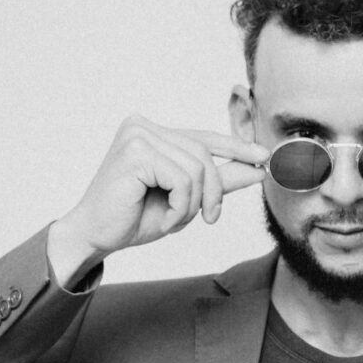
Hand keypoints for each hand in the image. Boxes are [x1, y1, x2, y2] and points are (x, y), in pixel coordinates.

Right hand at [48, 115, 267, 286]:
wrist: (97, 236)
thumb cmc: (135, 217)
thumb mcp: (187, 198)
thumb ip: (218, 181)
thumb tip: (257, 168)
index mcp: (155, 133)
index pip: (205, 137)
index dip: (237, 148)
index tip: (264, 157)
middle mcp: (144, 126)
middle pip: (205, 155)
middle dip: (213, 193)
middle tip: (208, 218)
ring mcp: (137, 135)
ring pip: (197, 169)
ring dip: (192, 205)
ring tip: (173, 219)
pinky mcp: (134, 152)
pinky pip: (182, 180)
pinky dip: (179, 207)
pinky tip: (162, 219)